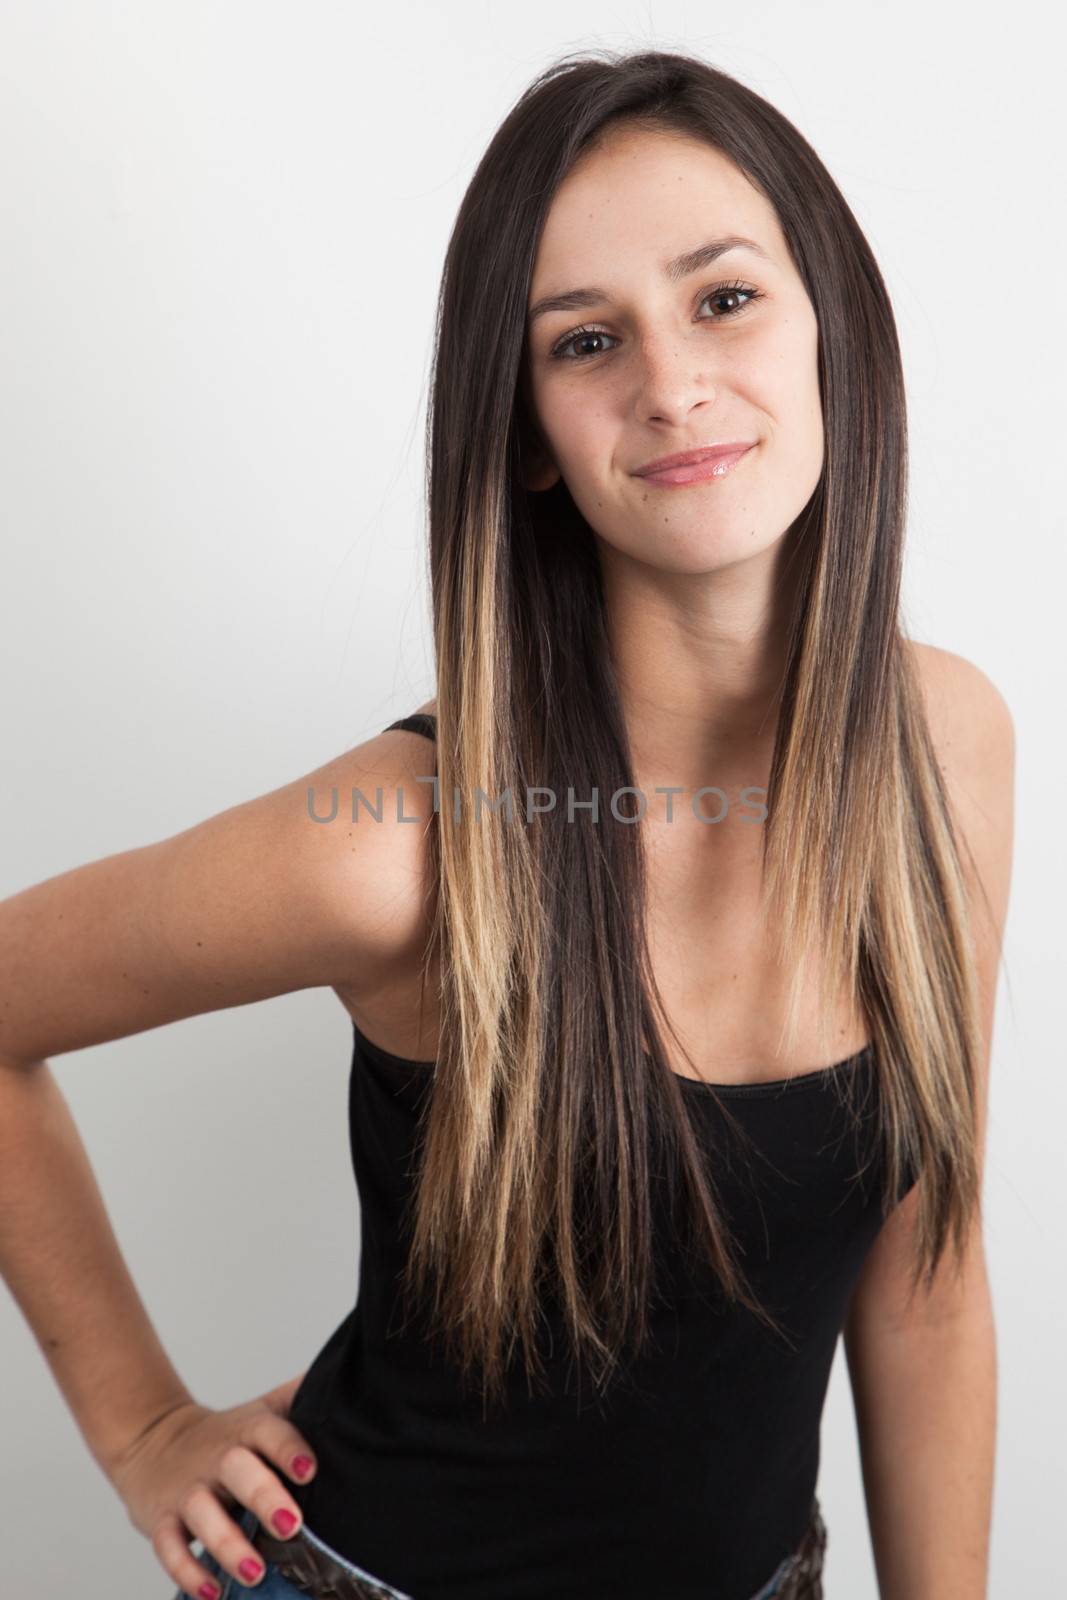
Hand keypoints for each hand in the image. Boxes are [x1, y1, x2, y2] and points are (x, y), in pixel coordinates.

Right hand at [108, 1371, 317, 1596]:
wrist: (155, 1439)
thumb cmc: (228, 1434)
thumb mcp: (263, 1409)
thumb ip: (302, 1398)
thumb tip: (355, 1375)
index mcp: (247, 1430)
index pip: (270, 1433)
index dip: (290, 1449)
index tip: (312, 1471)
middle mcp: (218, 1458)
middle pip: (238, 1470)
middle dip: (265, 1497)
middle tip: (292, 1524)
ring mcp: (188, 1490)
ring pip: (203, 1514)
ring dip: (229, 1545)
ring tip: (255, 1573)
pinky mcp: (161, 1520)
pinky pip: (168, 1547)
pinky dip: (186, 1572)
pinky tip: (210, 1593)